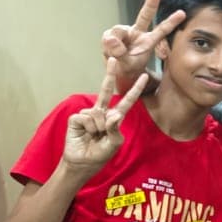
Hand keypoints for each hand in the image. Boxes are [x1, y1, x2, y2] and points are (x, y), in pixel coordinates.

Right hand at [63, 60, 148, 177]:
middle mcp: (102, 113)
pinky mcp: (77, 118)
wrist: (83, 162)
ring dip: (97, 128)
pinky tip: (85, 134)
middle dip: (109, 74)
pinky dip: (88, 128)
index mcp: (114, 118)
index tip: (145, 76)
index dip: (135, 90)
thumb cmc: (100, 154)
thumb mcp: (114, 143)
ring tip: (94, 136)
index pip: (127, 102)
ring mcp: (89, 114)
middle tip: (113, 58)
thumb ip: (115, 129)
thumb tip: (112, 115)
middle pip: (106, 90)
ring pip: (96, 113)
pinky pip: (85, 118)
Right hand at [101, 0, 185, 80]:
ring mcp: (125, 32)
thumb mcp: (126, 65)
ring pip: (118, 30)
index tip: (182, 14)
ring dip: (114, 42)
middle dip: (150, 5)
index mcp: (148, 41)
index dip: (171, 22)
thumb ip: (120, 54)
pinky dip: (107, 44)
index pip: (161, 30)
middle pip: (144, 16)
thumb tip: (111, 39)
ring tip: (116, 54)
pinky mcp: (112, 34)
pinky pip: (108, 36)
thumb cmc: (127, 67)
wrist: (117, 69)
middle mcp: (138, 33)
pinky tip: (109, 50)